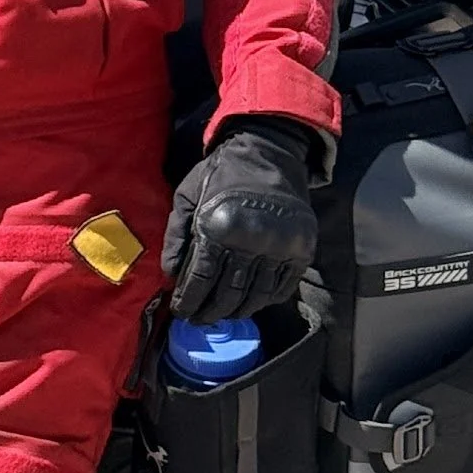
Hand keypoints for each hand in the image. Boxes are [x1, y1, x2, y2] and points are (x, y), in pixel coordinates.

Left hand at [162, 119, 319, 322]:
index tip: (181, 311)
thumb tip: (170, 274)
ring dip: (236, 312)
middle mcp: (252, 241)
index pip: (201, 278)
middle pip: (228, 293)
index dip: (189, 300)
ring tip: (222, 316)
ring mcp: (280, 247)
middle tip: (198, 320)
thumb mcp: (187, 196)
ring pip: (256, 297)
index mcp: (219, 227)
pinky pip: (282, 288)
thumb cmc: (221, 173)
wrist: (268, 152)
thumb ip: (176, 235)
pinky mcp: (301, 249)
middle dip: (209, 312)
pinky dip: (264, 301)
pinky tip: (250, 303)